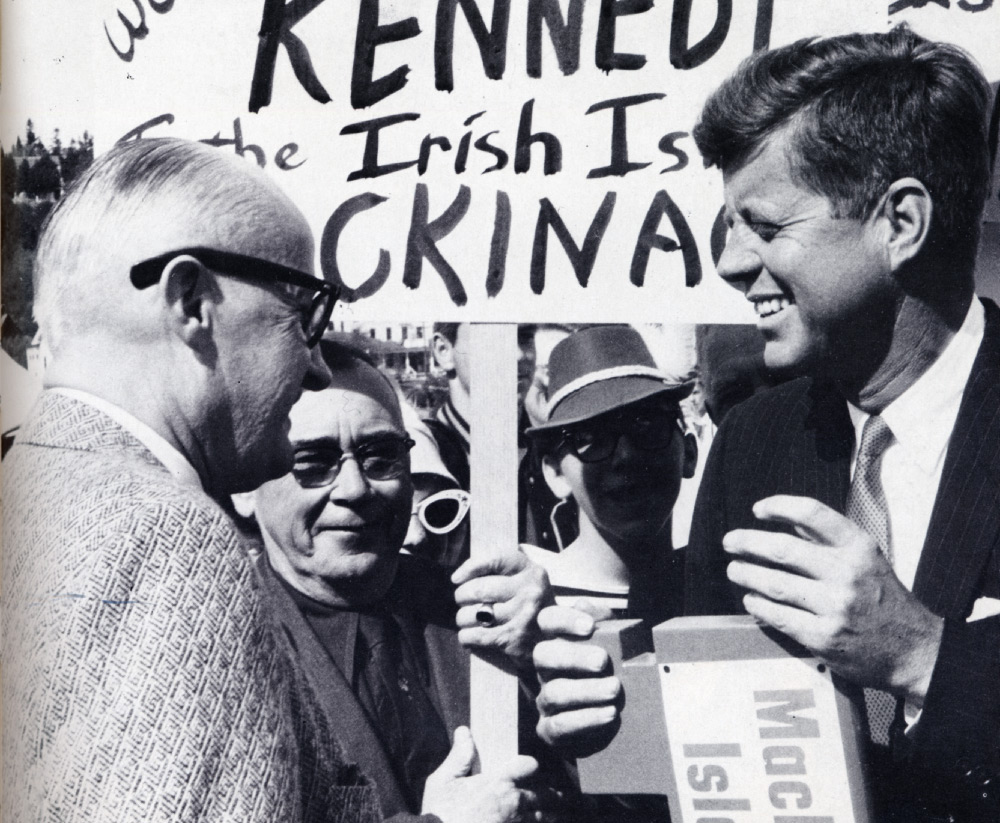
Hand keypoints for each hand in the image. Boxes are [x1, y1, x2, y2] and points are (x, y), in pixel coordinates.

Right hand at [421, 727, 540, 822]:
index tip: (528, 768)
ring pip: (543, 816)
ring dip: (545, 812)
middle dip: (549, 794)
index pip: (530, 766)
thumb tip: (464, 731)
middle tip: (552, 794)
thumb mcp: (442, 781)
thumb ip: (459, 757)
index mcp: (499, 782)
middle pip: (545, 794)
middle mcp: (514, 802)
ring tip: (546, 812)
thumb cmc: (440, 812)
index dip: (530, 766)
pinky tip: (527, 822)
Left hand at [452, 550, 553, 669]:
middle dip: (462, 596)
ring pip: (472, 614)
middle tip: (463, 600)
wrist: (558, 641)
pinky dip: (466, 636)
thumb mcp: (527, 580)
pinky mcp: (514, 640)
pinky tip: (469, 635)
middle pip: (478, 589)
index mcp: (532, 572)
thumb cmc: (532, 606)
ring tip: (467, 619)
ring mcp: (523, 616)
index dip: (471, 567)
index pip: (496, 560)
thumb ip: (501, 570)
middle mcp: (530, 592)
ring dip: (462, 618)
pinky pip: (475, 636)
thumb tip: (460, 575)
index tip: (456, 578)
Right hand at [532, 605, 621, 755]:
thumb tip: (586, 608)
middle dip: (573, 657)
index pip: (547, 620)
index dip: (564, 621)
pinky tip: (609, 713)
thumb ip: (604, 622)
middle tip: (602, 661)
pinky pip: (559, 726)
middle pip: (543, 655)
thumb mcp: (613, 641)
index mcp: (557, 641)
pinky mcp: (549, 729)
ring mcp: (545, 699)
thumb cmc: (612, 671)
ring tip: (614, 689)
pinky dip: (586, 720)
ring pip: (554, 692)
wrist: (616, 717)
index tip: (589, 626)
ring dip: (586, 691)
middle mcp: (545, 669)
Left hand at [724, 495, 943, 704]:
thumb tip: (785, 520)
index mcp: (859, 548)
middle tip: (730, 542)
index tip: (757, 509)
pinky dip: (758, 605)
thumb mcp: (867, 559)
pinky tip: (751, 599)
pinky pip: (778, 616)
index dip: (779, 506)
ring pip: (774, 584)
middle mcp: (847, 574)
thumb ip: (830, 539)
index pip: (812, 514)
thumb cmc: (883, 599)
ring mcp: (835, 607)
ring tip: (734, 570)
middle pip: (783, 549)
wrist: (914, 651)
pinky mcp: (823, 637)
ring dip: (746, 574)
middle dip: (748, 543)